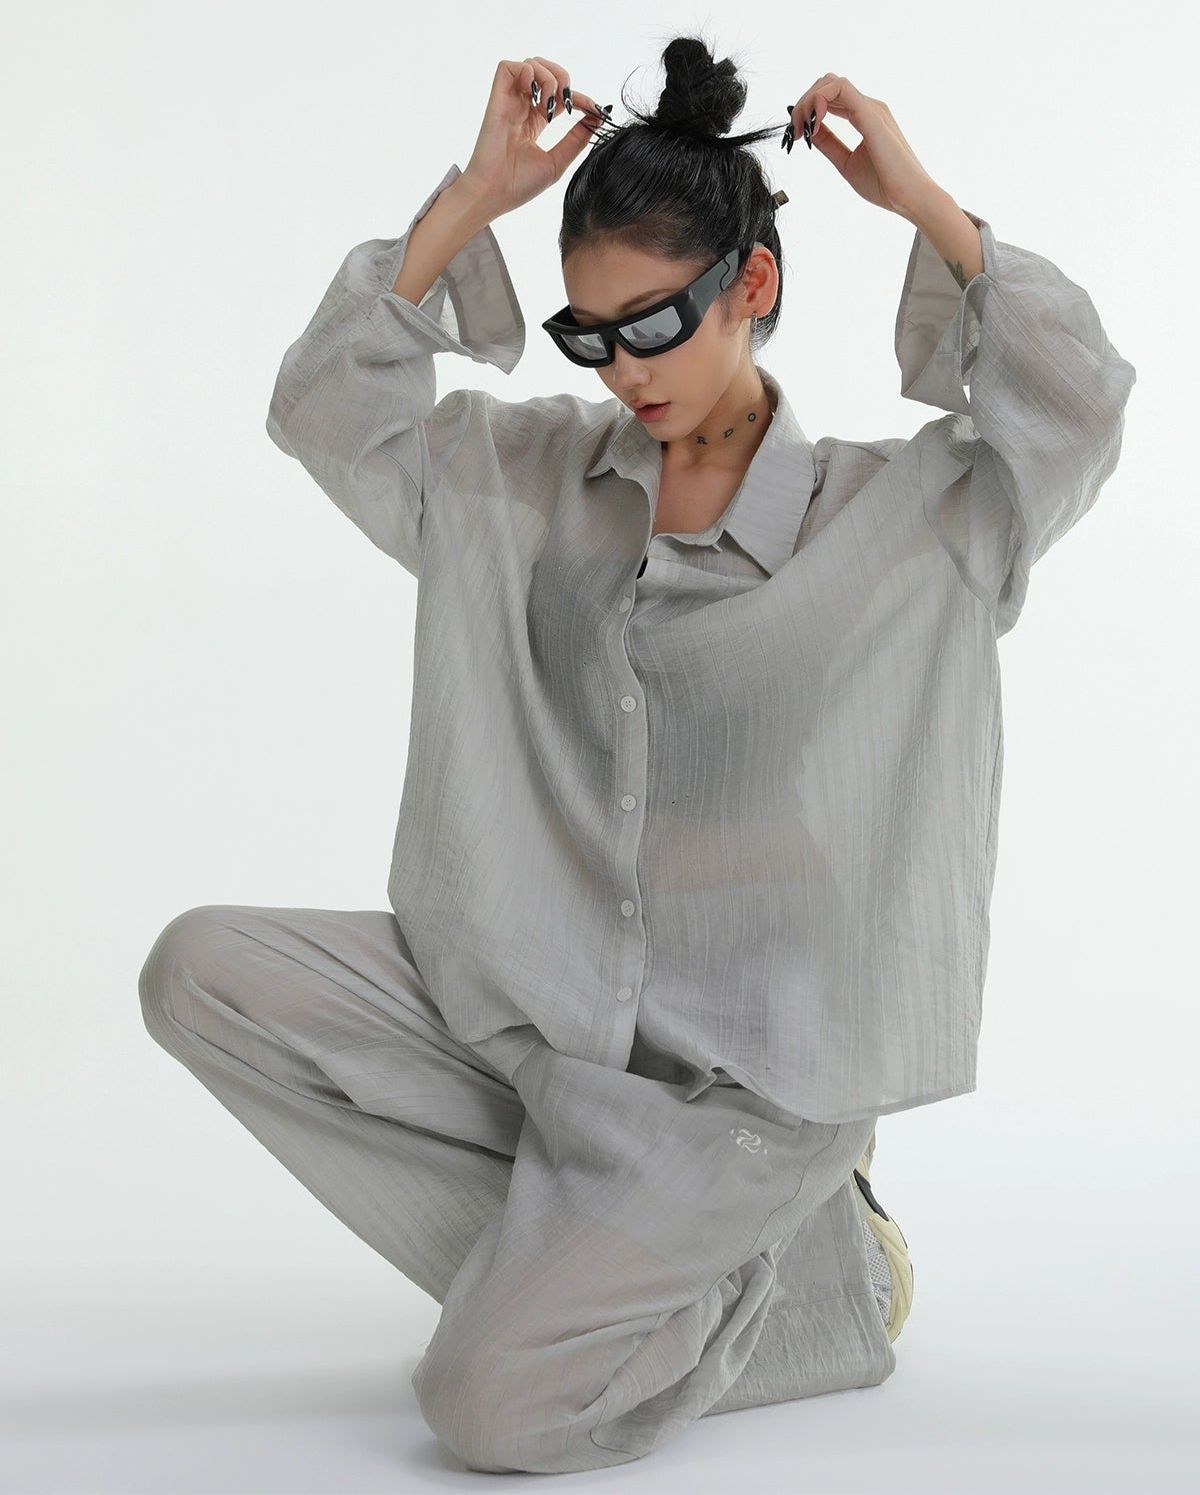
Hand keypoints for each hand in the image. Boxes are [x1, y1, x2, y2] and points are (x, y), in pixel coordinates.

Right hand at [459, 57, 607, 218]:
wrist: (494, 194)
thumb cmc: (518, 184)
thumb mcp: (558, 162)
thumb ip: (576, 139)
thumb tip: (596, 119)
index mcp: (535, 123)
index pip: (559, 96)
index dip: (580, 98)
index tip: (595, 110)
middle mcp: (522, 109)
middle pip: (545, 72)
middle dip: (563, 79)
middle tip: (566, 104)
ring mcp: (509, 103)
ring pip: (530, 65)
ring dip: (548, 77)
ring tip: (548, 103)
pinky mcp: (496, 99)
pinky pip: (508, 67)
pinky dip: (527, 72)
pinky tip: (534, 95)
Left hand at [786, 75, 943, 220]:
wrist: (909, 197)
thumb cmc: (885, 185)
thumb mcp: (846, 162)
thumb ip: (829, 144)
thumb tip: (810, 131)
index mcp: (864, 117)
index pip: (830, 97)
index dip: (807, 110)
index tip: (796, 134)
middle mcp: (868, 107)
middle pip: (827, 85)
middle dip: (803, 104)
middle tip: (794, 132)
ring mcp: (871, 108)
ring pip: (831, 82)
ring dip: (807, 101)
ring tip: (801, 128)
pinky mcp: (871, 114)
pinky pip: (840, 89)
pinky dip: (819, 100)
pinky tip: (813, 122)